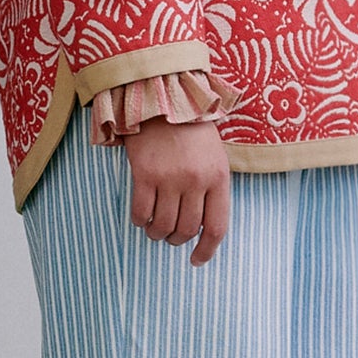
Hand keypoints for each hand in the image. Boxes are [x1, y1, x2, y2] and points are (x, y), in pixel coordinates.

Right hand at [126, 117, 231, 265]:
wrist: (163, 97)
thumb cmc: (190, 130)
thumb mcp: (214, 157)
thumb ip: (211, 189)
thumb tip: (202, 227)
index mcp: (218, 178)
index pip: (217, 226)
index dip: (207, 249)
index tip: (197, 260)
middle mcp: (196, 180)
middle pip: (187, 229)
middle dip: (177, 240)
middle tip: (170, 236)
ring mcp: (170, 178)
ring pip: (163, 225)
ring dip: (157, 233)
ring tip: (154, 228)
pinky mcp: (144, 173)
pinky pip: (141, 211)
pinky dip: (139, 220)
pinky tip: (140, 217)